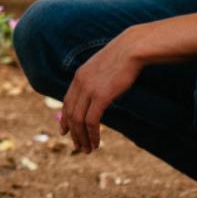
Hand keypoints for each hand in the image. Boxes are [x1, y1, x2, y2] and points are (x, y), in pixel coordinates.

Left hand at [58, 32, 146, 153]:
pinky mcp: (101, 96)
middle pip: (70, 114)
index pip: (66, 102)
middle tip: (78, 147)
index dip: (64, 118)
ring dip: (82, 138)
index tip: (65, 131)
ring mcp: (89, 89)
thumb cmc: (123, 57)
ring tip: (87, 150)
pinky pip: (92, 121)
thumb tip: (100, 89)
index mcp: (79, 76)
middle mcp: (80, 83)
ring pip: (78, 120)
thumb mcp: (104, 67)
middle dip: (73, 133)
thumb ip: (97, 79)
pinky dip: (92, 134)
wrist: (132, 48)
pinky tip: (96, 143)